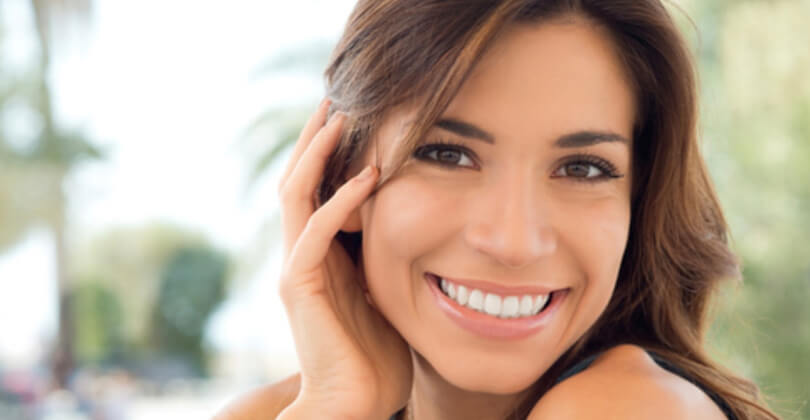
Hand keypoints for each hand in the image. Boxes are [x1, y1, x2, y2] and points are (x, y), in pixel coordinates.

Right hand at [276, 99, 412, 418]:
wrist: (358, 402)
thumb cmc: (378, 353)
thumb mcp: (387, 292)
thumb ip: (387, 258)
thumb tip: (417, 228)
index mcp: (324, 253)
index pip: (319, 187)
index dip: (331, 150)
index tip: (354, 116)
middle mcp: (303, 253)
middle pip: (300, 178)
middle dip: (316, 137)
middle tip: (337, 96)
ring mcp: (298, 268)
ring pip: (297, 193)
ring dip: (318, 153)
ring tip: (341, 115)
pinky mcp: (300, 286)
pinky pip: (316, 233)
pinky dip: (340, 201)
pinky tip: (367, 176)